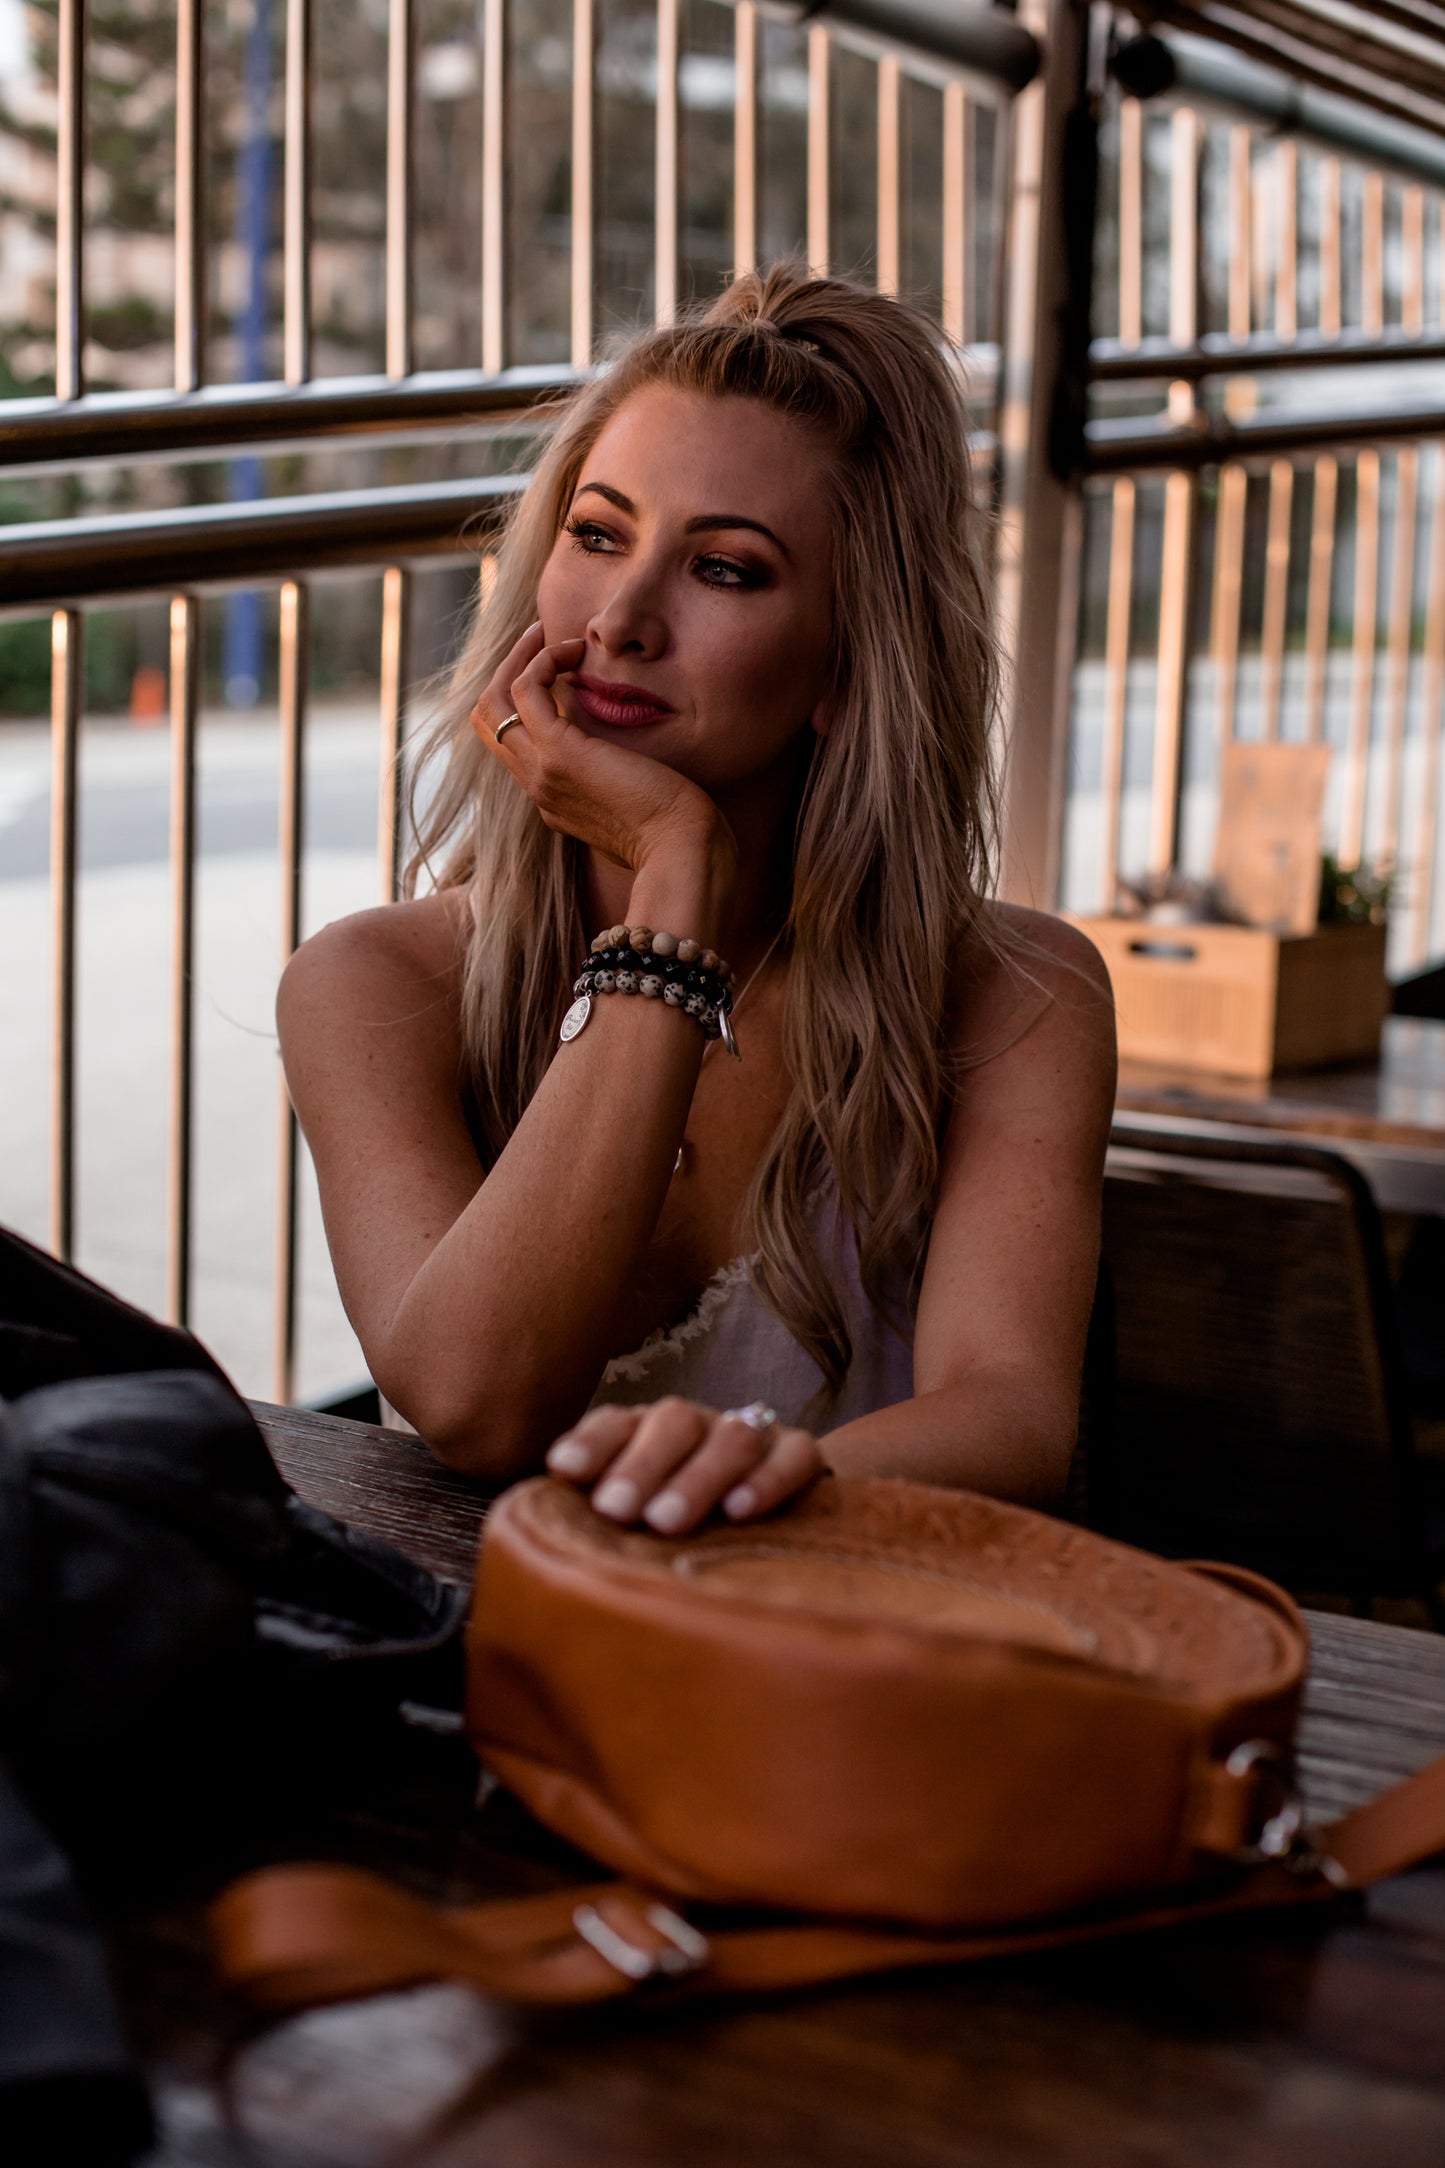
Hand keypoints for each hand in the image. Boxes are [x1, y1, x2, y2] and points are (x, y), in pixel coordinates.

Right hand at [473, 623, 733, 876]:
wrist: (683, 853)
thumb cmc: (677, 832)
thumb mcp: (638, 806)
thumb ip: (621, 784)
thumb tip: (632, 764)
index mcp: (554, 800)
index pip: (513, 743)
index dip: (524, 701)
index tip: (556, 669)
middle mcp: (538, 787)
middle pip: (489, 721)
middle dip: (509, 671)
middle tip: (541, 639)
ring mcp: (543, 772)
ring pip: (494, 703)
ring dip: (520, 658)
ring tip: (551, 634)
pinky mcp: (561, 754)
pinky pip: (526, 691)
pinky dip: (541, 661)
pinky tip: (574, 650)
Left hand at [545, 1396, 825, 1534]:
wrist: (779, 1514)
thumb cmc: (684, 1524)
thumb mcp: (639, 1515)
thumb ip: (602, 1513)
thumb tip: (541, 1530)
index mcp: (649, 1432)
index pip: (617, 1421)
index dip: (591, 1442)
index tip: (563, 1469)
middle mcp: (699, 1425)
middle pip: (672, 1423)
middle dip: (641, 1465)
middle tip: (616, 1509)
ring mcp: (753, 1434)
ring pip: (731, 1438)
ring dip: (696, 1477)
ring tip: (666, 1522)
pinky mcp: (799, 1454)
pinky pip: (793, 1455)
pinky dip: (768, 1479)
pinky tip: (740, 1511)